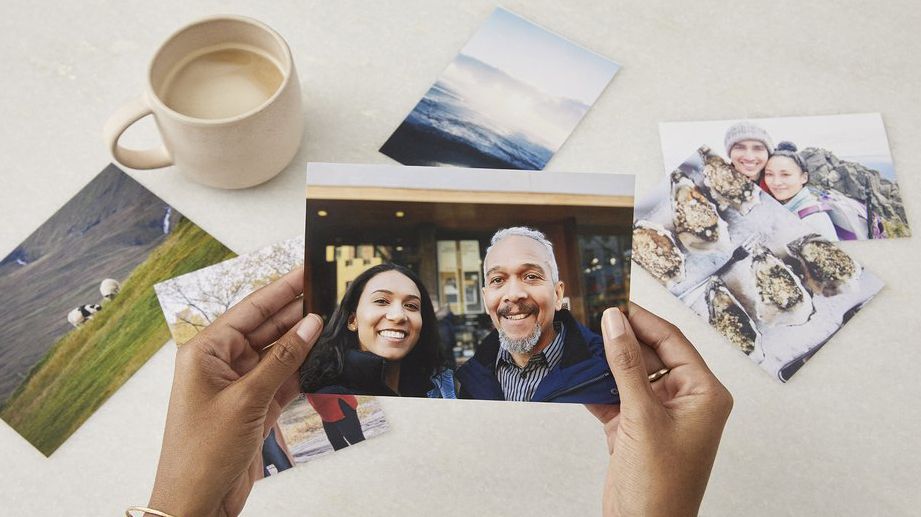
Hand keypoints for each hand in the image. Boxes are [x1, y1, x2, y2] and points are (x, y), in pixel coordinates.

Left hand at [147, 267, 322, 516]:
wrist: (197, 501)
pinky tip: (324, 356)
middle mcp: (221, 363)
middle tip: (330, 293)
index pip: (250, 309)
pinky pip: (283, 378)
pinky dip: (303, 369)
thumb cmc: (202, 453)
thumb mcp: (246, 400)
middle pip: (266, 327)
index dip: (281, 289)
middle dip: (296, 311)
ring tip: (334, 320)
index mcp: (205, 351)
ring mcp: (239, 385)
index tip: (307, 270)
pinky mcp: (255, 407)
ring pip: (278, 353)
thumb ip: (282, 359)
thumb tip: (311, 323)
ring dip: (303, 341)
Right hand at [586, 304, 732, 516]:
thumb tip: (615, 322)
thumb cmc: (660, 487)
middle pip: (650, 354)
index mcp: (704, 393)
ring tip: (579, 344)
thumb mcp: (642, 417)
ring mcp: (659, 414)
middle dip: (620, 340)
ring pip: (630, 374)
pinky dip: (597, 388)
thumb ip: (627, 366)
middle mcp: (686, 400)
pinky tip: (577, 377)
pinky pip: (616, 396)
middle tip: (589, 320)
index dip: (641, 319)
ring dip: (605, 363)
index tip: (612, 301)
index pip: (672, 341)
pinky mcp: (636, 428)